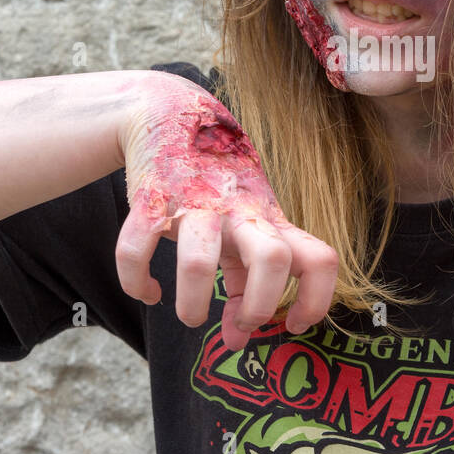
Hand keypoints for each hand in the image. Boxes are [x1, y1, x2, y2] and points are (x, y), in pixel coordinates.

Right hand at [113, 72, 338, 349]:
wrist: (174, 114)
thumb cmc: (217, 186)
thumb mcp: (244, 226)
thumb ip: (246, 283)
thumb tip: (237, 340)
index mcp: (270, 218)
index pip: (318, 258)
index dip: (316, 299)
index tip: (295, 323)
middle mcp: (239, 210)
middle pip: (272, 260)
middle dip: (259, 307)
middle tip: (243, 322)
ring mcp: (195, 202)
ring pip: (199, 260)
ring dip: (192, 303)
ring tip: (190, 316)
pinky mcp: (150, 198)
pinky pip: (136, 248)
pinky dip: (136, 281)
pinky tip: (146, 291)